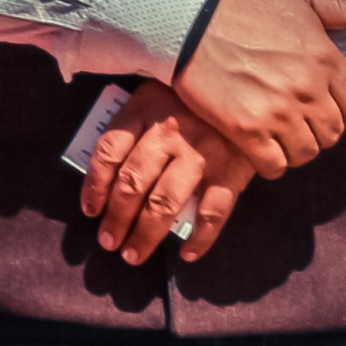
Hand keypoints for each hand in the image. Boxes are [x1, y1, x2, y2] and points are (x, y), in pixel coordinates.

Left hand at [75, 83, 256, 264]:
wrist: (254, 90)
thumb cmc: (197, 95)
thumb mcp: (160, 93)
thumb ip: (137, 123)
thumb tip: (112, 172)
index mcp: (145, 108)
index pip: (108, 152)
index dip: (94, 186)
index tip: (90, 210)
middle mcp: (169, 133)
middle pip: (132, 183)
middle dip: (116, 218)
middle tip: (108, 242)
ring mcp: (201, 154)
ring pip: (164, 202)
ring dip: (146, 233)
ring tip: (133, 254)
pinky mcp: (231, 171)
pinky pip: (212, 212)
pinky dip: (200, 238)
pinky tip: (188, 255)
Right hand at [171, 0, 345, 175]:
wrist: (185, 18)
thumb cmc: (243, 6)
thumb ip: (344, 8)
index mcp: (326, 60)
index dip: (342, 111)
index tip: (323, 106)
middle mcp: (308, 90)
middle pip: (333, 134)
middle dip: (318, 130)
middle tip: (297, 122)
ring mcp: (278, 113)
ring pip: (307, 152)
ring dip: (295, 148)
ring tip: (279, 135)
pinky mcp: (246, 130)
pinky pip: (274, 166)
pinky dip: (270, 163)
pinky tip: (260, 149)